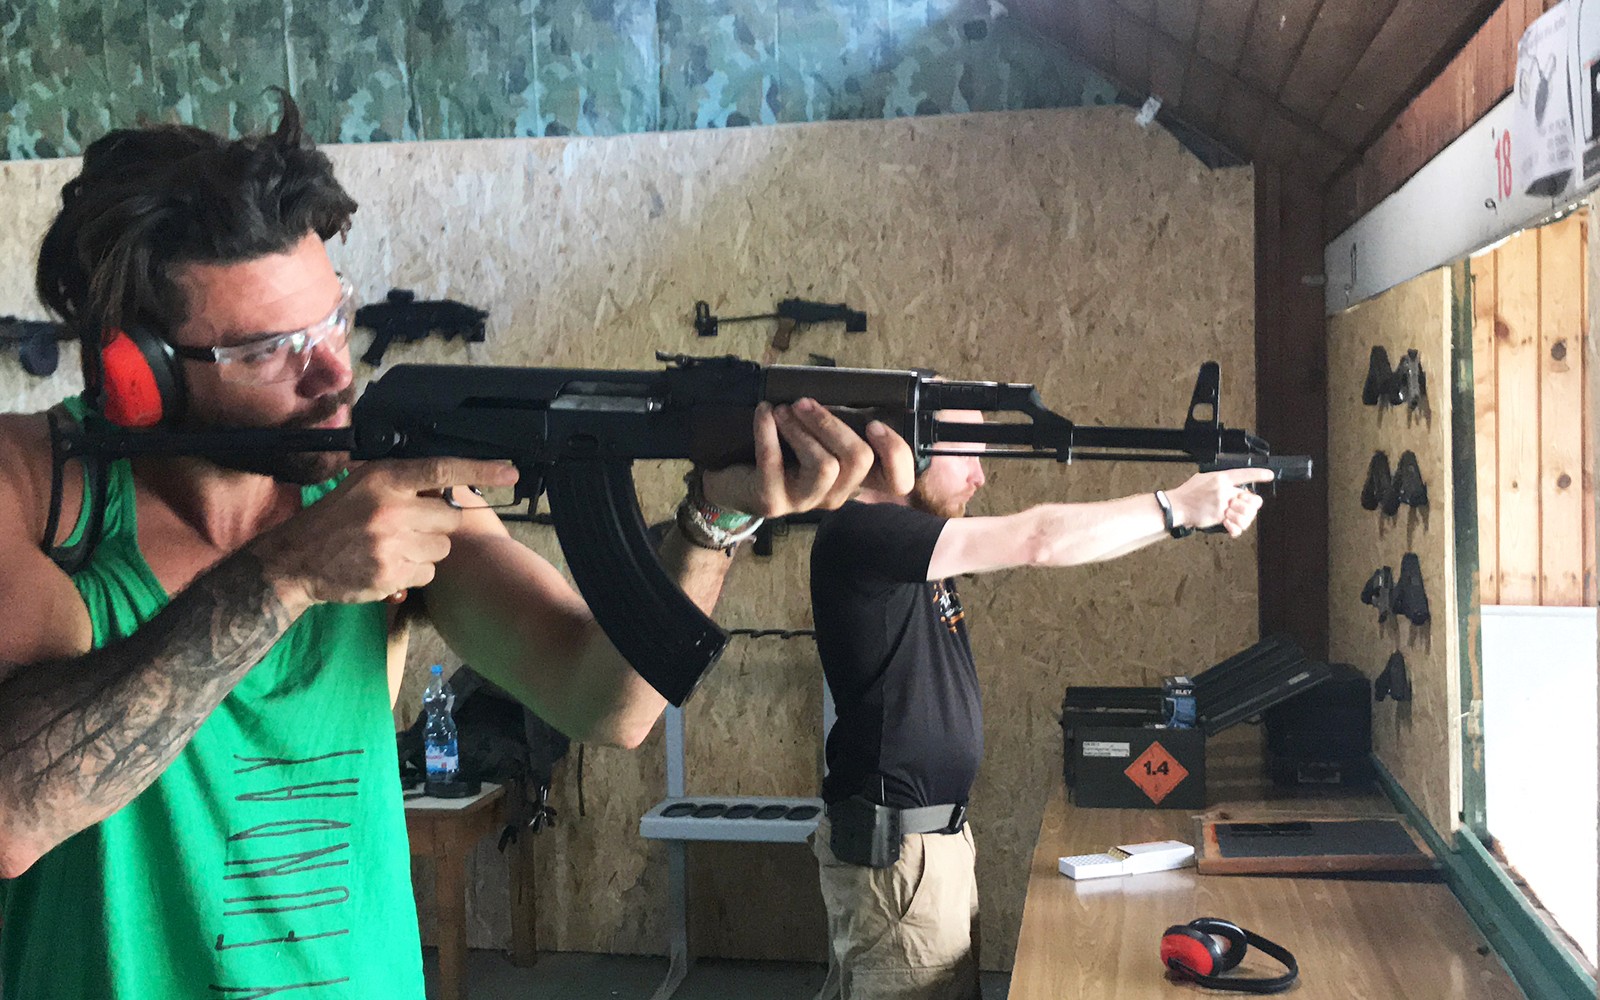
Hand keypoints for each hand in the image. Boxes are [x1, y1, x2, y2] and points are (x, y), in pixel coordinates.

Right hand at [251, 458, 519, 609]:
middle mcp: (390, 510)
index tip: (509, 471)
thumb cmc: (335, 519)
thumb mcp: (363, 485)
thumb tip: (448, 484)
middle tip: (409, 527)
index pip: (442, 470)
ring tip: (394, 547)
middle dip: (437, 525)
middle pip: (449, 518)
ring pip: (442, 549)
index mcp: (384, 480)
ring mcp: (391, 544)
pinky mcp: (391, 574)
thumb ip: (404, 482)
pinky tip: (388, 565)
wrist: (297, 559)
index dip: (480, 470)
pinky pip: (427, 574)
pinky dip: (414, 573)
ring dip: (426, 551)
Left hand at [700, 398, 913, 516]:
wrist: (732, 483)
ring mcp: (804, 502)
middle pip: (858, 461)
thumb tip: (852, 387)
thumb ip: (837, 425)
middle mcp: (835, 494)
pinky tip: (764, 411)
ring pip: (824, 466)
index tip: (875, 423)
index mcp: (852, 478)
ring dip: (802, 429)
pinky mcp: (772, 501)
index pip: (897, 482)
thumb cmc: (780, 454)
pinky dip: (768, 431)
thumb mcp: (815, 440)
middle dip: (833, 424)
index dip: (896, 453)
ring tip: (782, 409)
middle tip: (804, 403)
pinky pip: (775, 463)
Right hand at [1166, 468, 1272, 537]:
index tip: (1270, 475)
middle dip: (1250, 505)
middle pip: (1250, 498)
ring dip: (1242, 517)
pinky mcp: (1219, 516)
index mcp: (1221, 478)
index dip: (1259, 474)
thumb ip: (1220, 481)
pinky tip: (1230, 526)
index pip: (1244, 474)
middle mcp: (1224, 490)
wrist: (1177, 506)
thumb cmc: (1189, 493)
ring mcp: (1222, 504)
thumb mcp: (1204, 478)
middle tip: (1241, 508)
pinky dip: (1235, 527)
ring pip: (1245, 513)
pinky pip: (1235, 524)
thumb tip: (1232, 483)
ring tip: (1232, 517)